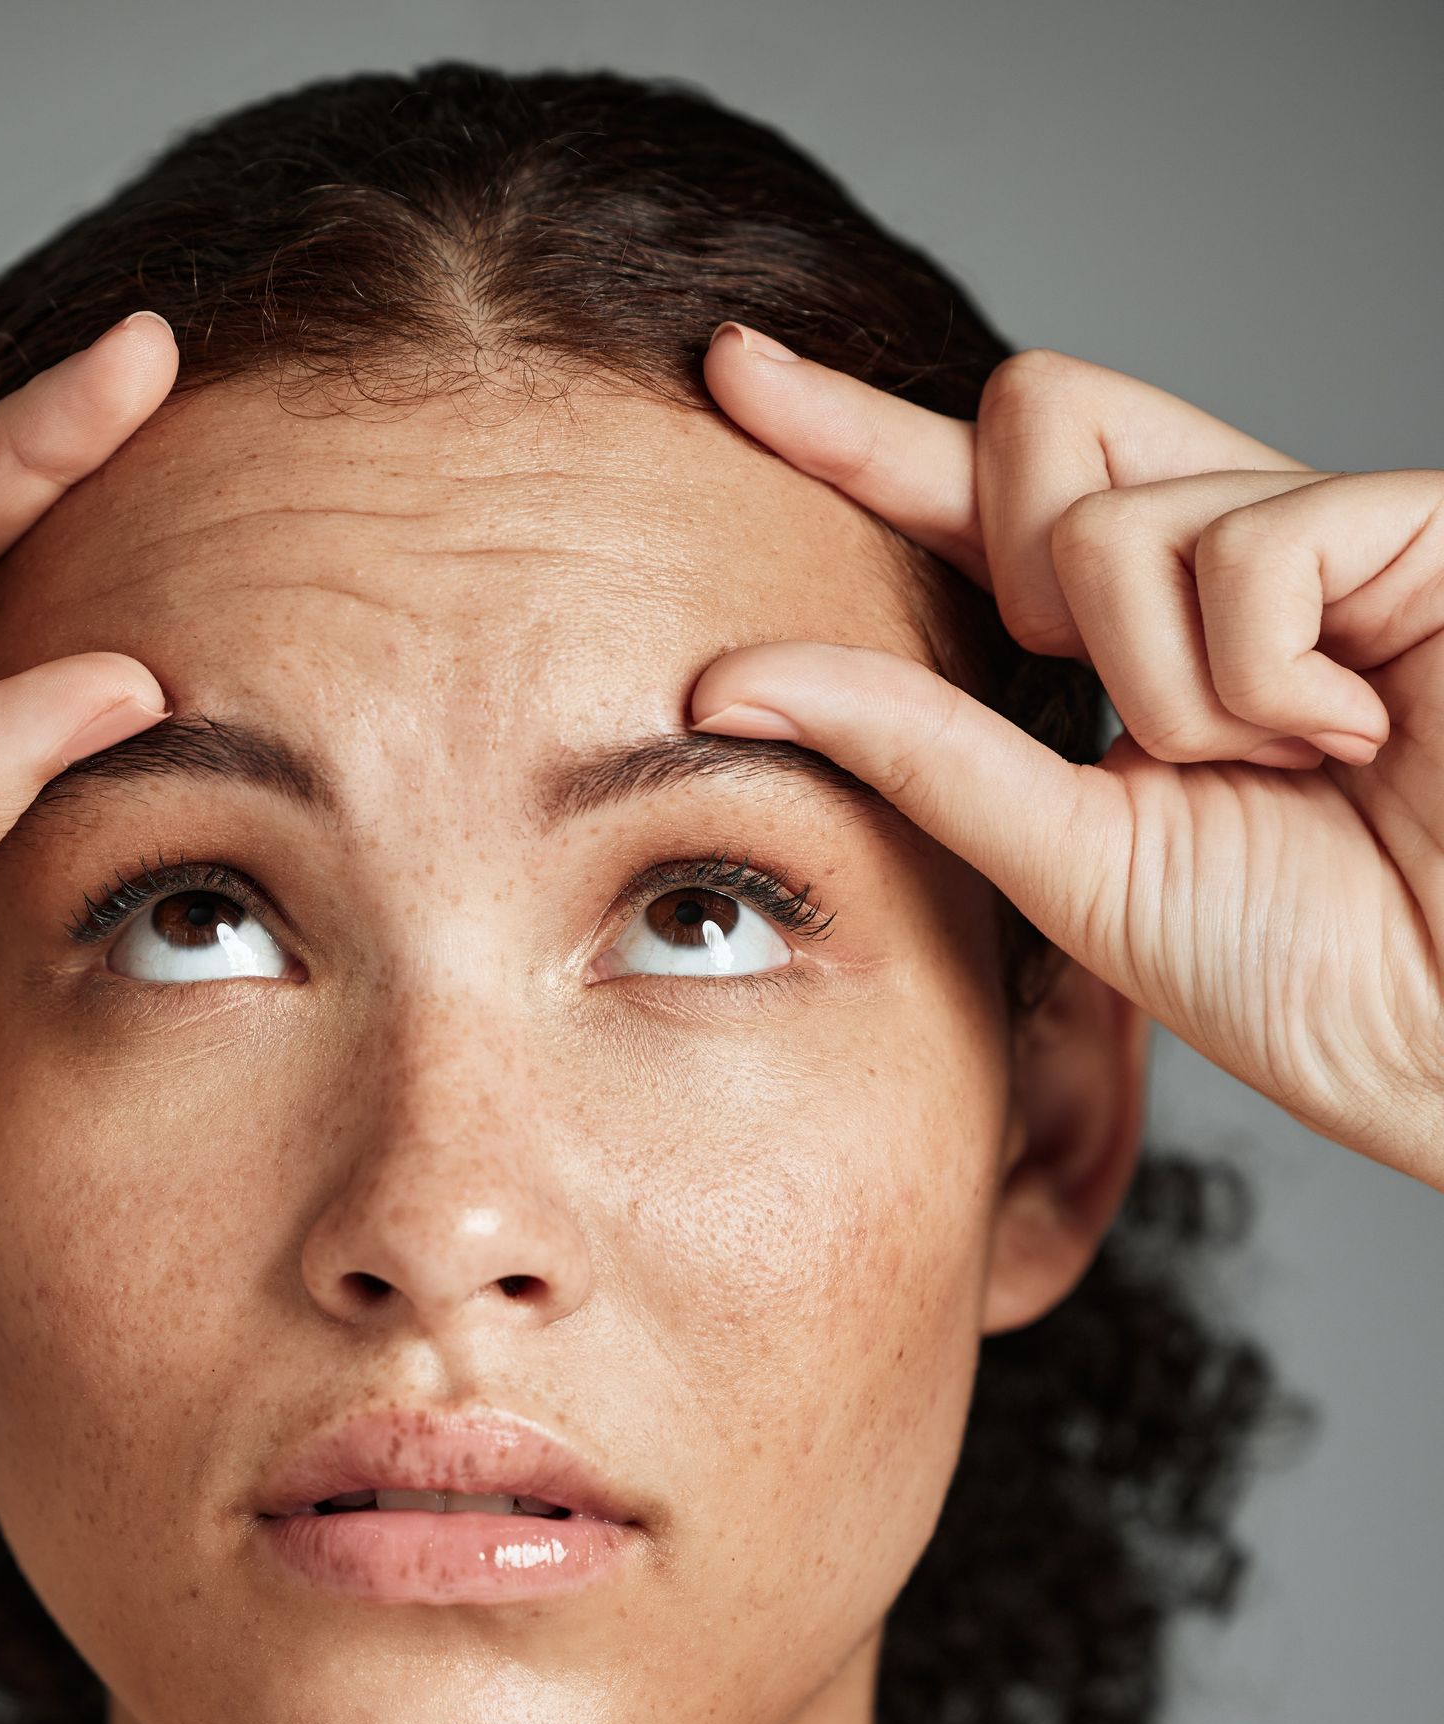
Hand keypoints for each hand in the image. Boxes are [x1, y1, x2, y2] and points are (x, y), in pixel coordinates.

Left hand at [695, 328, 1443, 1191]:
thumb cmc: (1309, 970)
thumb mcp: (1073, 857)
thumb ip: (919, 755)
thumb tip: (726, 676)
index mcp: (1142, 636)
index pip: (978, 498)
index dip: (860, 430)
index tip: (733, 374)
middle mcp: (1225, 555)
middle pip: (1034, 416)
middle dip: (1023, 568)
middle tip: (1136, 721)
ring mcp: (1322, 528)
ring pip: (1115, 515)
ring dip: (1165, 687)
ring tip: (1289, 768)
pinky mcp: (1414, 521)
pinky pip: (1244, 543)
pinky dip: (1259, 674)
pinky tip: (1351, 735)